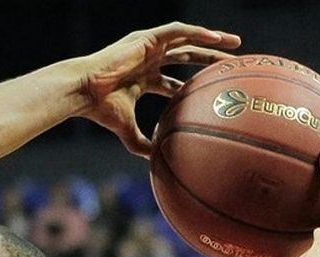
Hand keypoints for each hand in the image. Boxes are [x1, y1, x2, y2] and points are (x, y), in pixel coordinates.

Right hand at [75, 23, 240, 156]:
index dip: (195, 84)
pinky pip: (178, 31)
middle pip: (186, 56)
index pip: (174, 80)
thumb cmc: (101, 110)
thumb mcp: (127, 131)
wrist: (85, 91)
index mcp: (143, 78)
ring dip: (211, 40)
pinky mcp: (146, 38)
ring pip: (187, 39)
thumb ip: (142, 143)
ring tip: (234, 43)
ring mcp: (147, 47)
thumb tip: (156, 161)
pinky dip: (197, 32)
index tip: (216, 90)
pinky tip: (216, 38)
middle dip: (210, 59)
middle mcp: (146, 59)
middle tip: (233, 63)